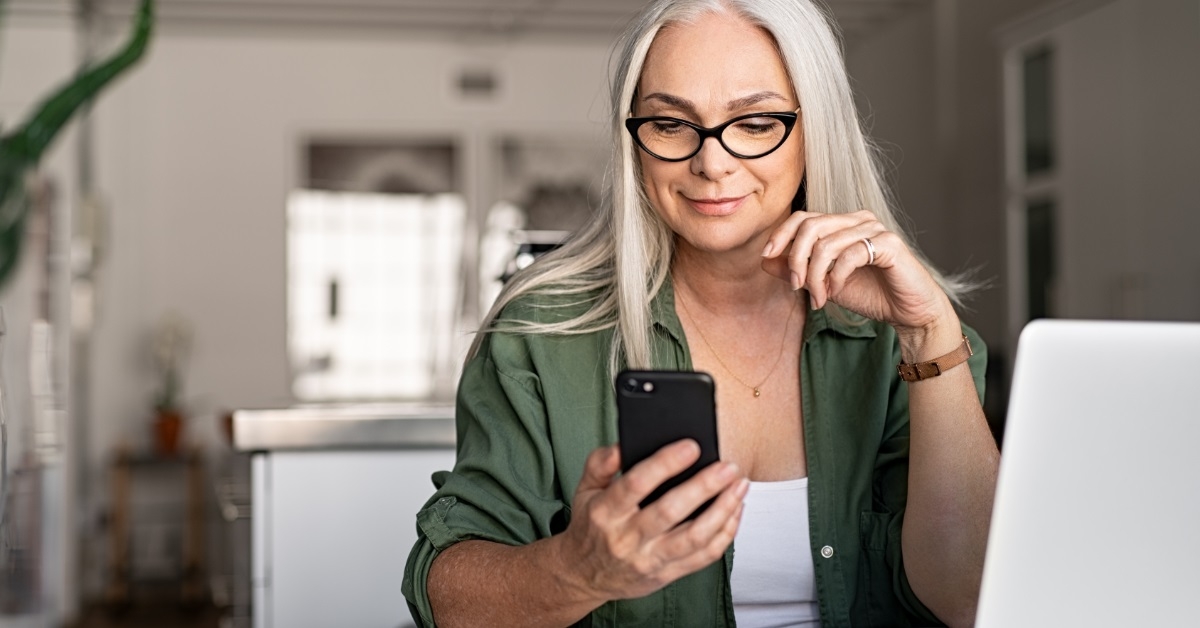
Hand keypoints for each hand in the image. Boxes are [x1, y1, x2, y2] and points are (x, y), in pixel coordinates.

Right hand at [557, 441, 747, 602]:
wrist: (584, 575)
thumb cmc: (591, 527)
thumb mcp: (584, 489)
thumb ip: (600, 463)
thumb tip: (622, 445)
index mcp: (606, 512)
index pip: (636, 484)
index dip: (665, 464)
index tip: (691, 447)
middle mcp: (627, 538)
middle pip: (671, 511)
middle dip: (704, 486)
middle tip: (727, 466)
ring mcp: (649, 559)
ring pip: (694, 537)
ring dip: (722, 510)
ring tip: (739, 486)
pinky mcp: (667, 574)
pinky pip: (703, 557)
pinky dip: (725, 533)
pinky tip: (734, 511)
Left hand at [760, 209, 955, 336]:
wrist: (908, 312)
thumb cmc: (870, 294)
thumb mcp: (824, 283)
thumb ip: (797, 270)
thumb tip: (766, 260)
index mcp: (842, 224)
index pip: (803, 217)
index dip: (781, 234)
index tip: (767, 256)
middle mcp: (858, 220)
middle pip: (811, 226)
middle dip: (796, 259)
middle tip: (796, 287)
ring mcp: (875, 229)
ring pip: (827, 243)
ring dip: (816, 276)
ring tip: (820, 298)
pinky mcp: (889, 244)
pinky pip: (850, 255)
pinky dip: (836, 277)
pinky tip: (836, 292)